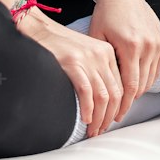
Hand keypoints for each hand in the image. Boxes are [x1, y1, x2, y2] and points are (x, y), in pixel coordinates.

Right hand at [17, 11, 123, 140]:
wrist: (39, 29)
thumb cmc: (59, 45)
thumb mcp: (85, 54)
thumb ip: (96, 71)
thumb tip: (102, 101)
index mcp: (107, 52)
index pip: (121, 85)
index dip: (118, 107)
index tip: (111, 121)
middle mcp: (101, 55)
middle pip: (115, 93)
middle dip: (109, 117)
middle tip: (101, 130)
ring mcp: (87, 59)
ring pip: (103, 95)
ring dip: (99, 118)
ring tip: (93, 130)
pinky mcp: (72, 63)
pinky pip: (86, 92)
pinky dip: (88, 109)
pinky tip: (85, 119)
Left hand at [87, 0, 159, 129]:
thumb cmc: (106, 14)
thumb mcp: (97, 37)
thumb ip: (101, 63)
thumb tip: (97, 89)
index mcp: (130, 46)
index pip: (130, 86)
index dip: (123, 104)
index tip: (115, 115)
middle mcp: (147, 46)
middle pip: (141, 86)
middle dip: (129, 103)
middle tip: (117, 114)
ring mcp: (157, 43)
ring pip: (150, 79)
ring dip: (138, 92)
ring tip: (125, 101)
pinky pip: (156, 68)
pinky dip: (146, 79)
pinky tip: (135, 84)